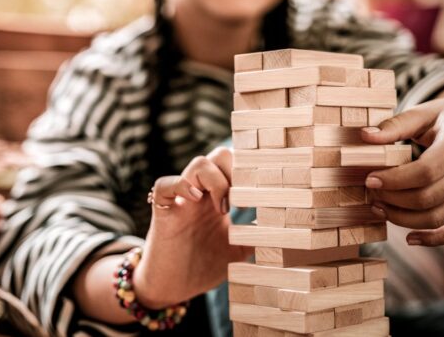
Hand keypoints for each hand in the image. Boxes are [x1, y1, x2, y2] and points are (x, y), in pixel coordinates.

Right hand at [134, 147, 251, 307]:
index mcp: (219, 199)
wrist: (174, 288)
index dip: (249, 169)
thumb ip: (255, 238)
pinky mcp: (163, 211)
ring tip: (223, 208)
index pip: (235, 166)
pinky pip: (163, 184)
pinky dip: (180, 184)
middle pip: (219, 156)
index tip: (259, 192)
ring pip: (198, 163)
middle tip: (241, 201)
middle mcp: (202, 193)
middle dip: (235, 169)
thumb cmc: (203, 267)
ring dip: (216, 180)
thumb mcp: (237, 253)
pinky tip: (195, 199)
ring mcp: (182, 200)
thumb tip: (280, 230)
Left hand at [362, 84, 443, 245]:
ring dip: (403, 218)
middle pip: (428, 197)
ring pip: (437, 217)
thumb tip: (364, 137)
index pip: (425, 171)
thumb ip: (395, 125)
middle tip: (371, 192)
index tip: (370, 179)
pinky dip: (433, 239)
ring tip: (379, 208)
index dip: (395, 180)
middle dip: (393, 199)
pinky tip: (409, 238)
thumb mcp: (423, 112)